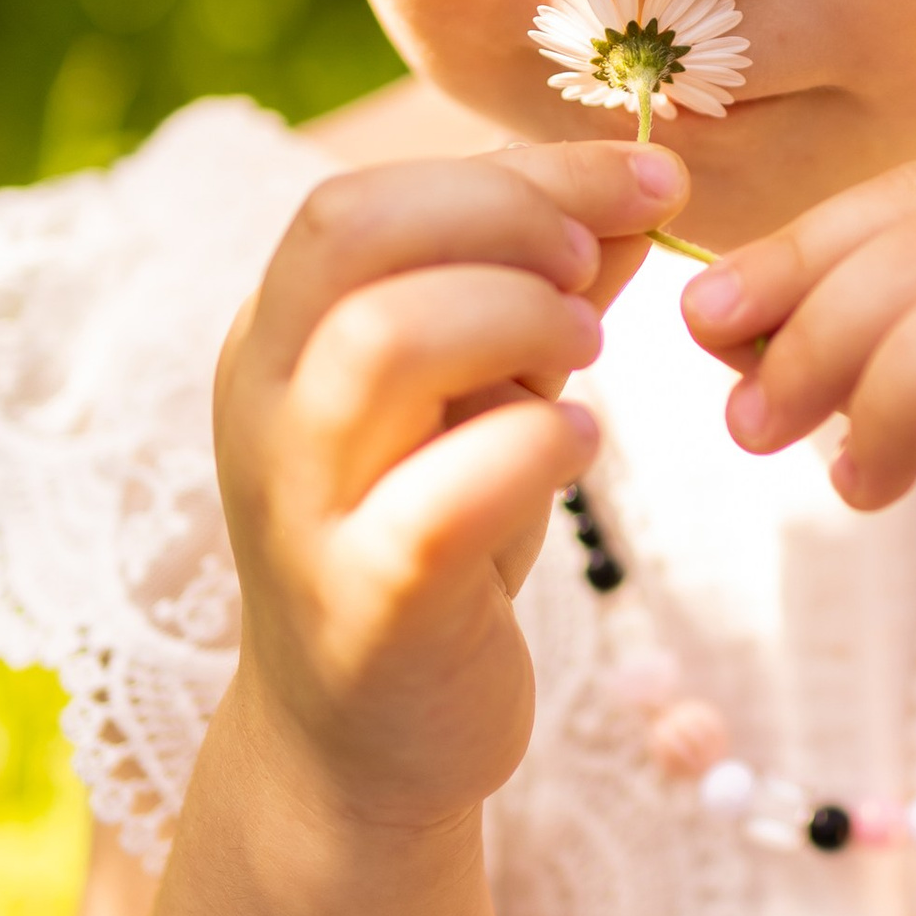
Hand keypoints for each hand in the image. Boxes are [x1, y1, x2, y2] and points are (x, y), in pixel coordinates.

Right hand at [216, 137, 686, 831]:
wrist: (363, 745)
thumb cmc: (426, 541)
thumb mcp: (482, 396)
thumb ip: (540, 290)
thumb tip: (638, 189)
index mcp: (280, 334)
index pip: (365, 195)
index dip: (519, 170)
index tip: (649, 180)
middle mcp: (266, 405)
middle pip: (349, 236)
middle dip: (507, 219)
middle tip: (600, 271)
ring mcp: (302, 508)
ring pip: (379, 343)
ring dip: (518, 318)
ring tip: (590, 358)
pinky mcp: (366, 607)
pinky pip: (439, 498)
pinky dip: (533, 448)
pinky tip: (580, 447)